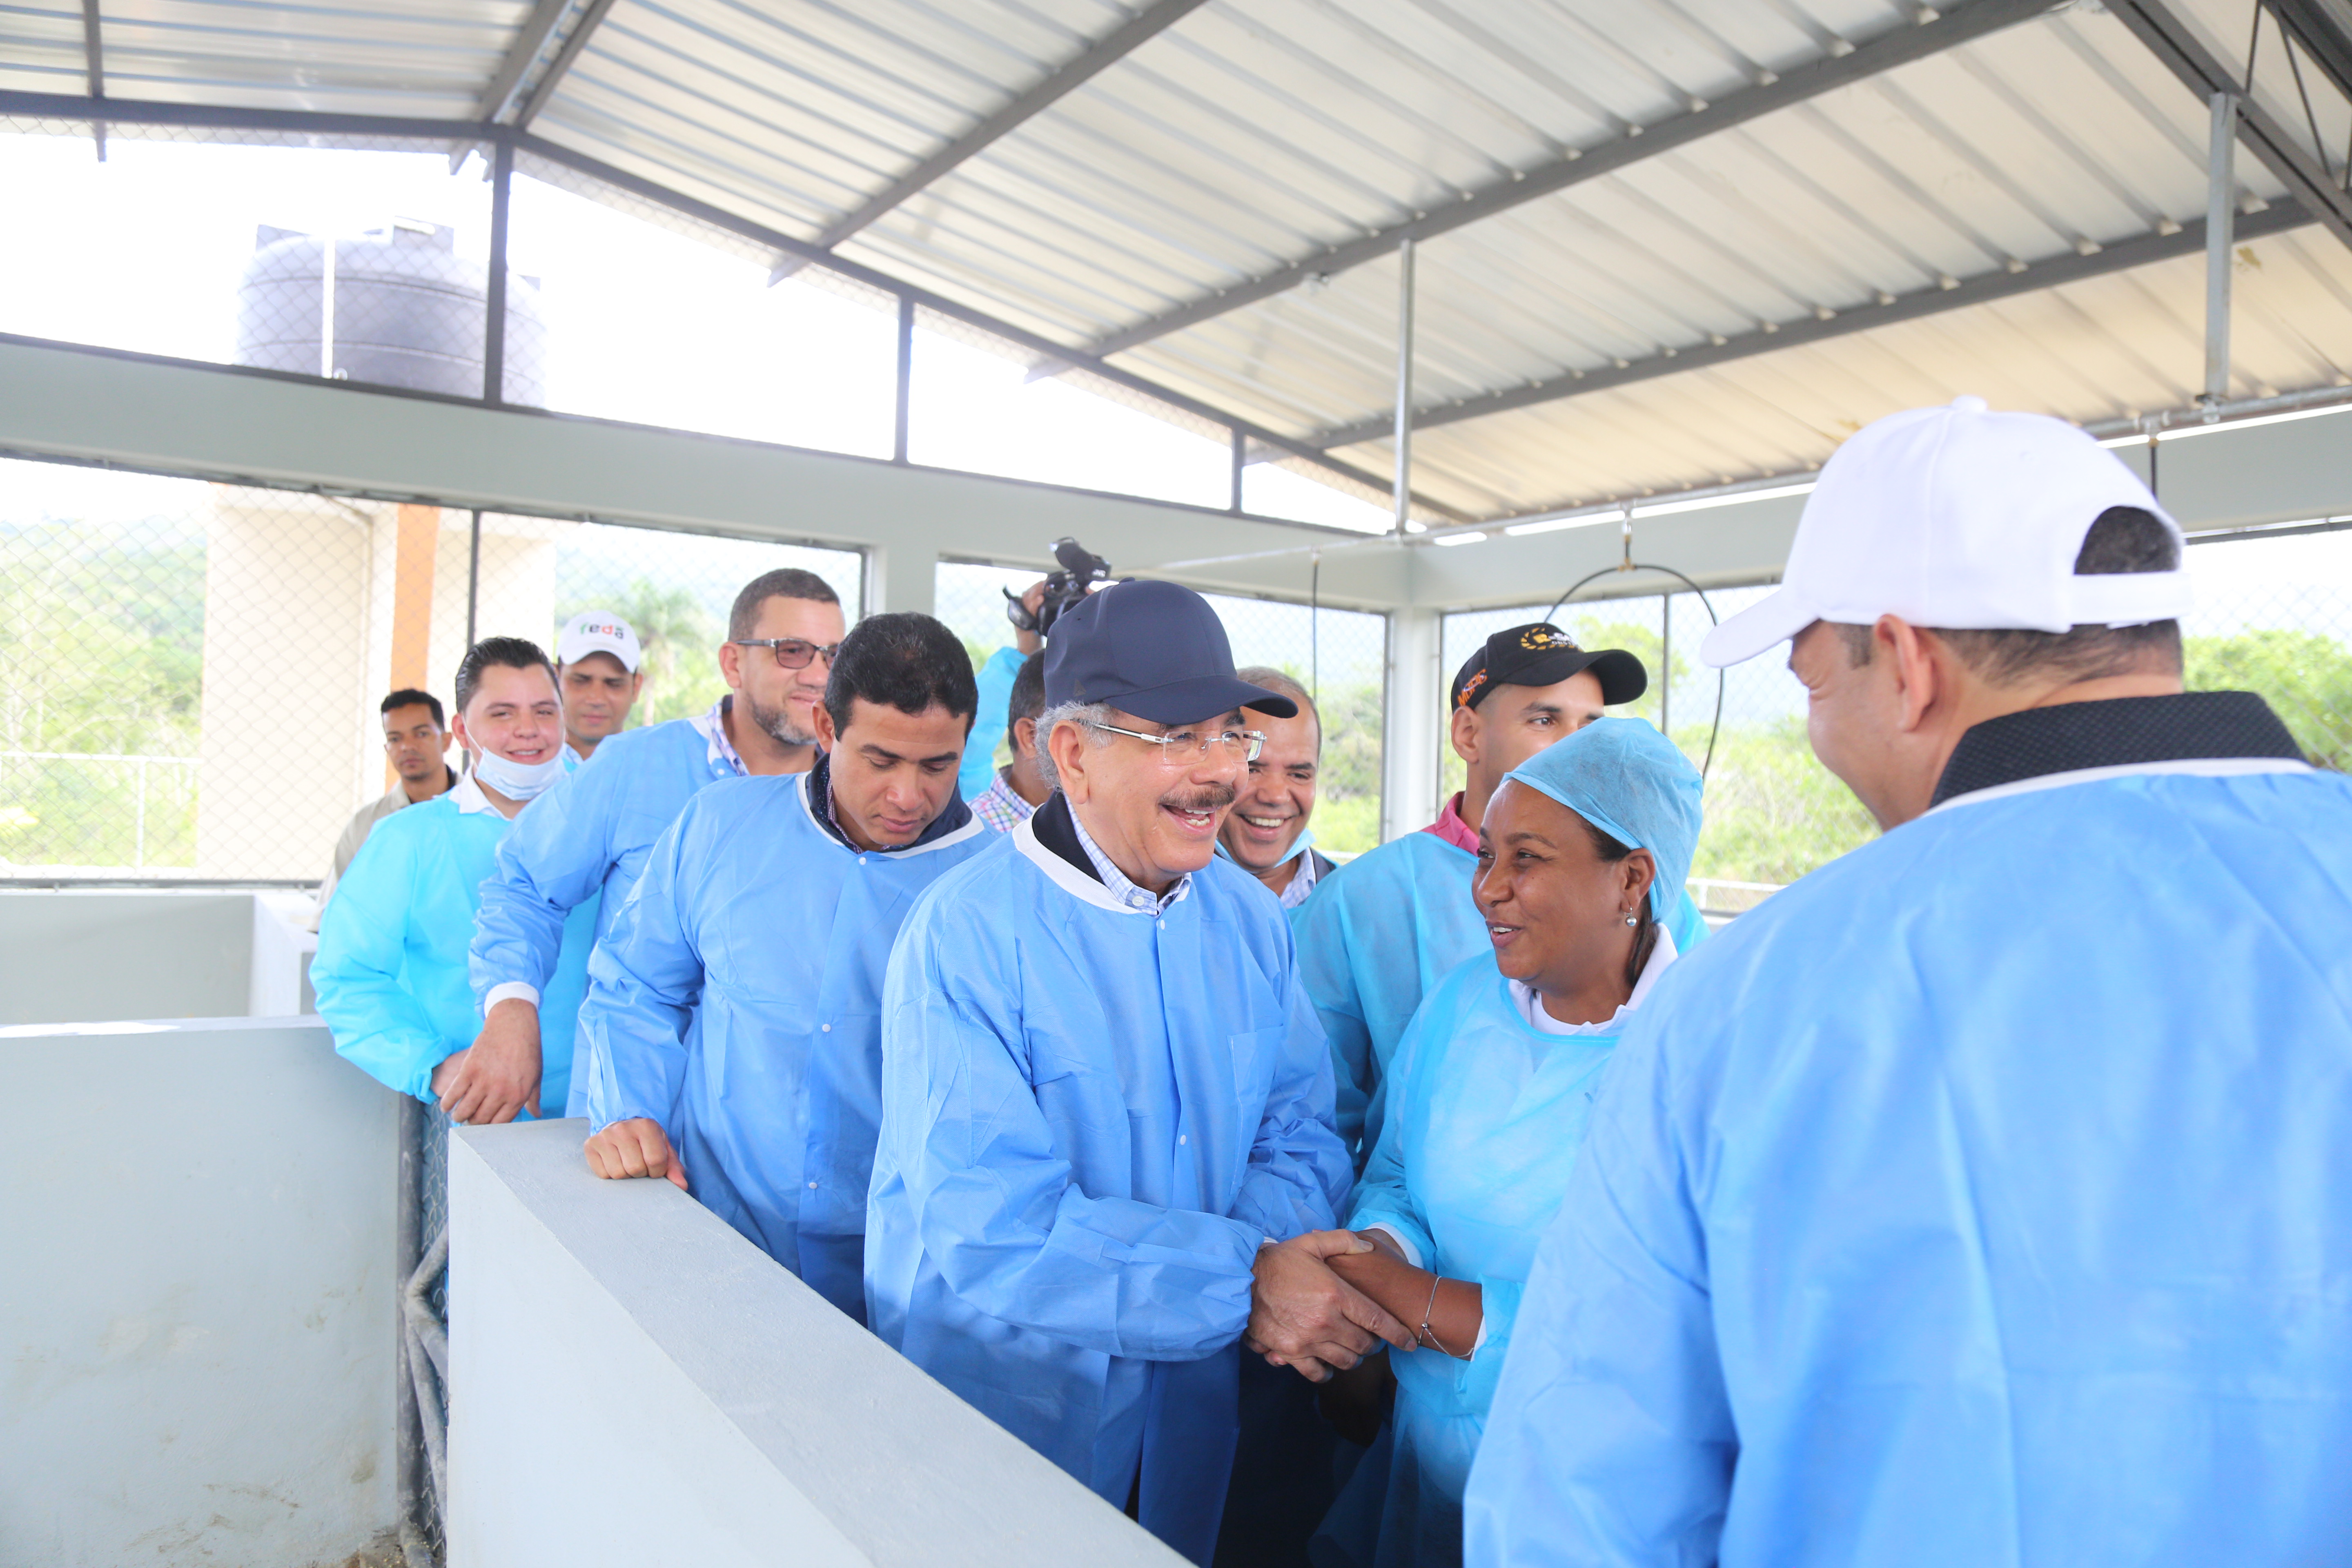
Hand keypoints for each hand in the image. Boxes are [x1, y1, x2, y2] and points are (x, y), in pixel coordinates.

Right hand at [439, 998, 541, 1124]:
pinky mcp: (469, 1070)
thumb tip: (536, 1114)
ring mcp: (483, 1081)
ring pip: (465, 1110)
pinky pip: (453, 1093)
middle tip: (469, 1121)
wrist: (513, 1026)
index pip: (499, 1123)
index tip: (483, 1128)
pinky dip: (447, 1103)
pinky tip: (446, 1106)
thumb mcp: (535, 1076)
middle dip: (473, 1123)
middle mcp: (500, 1092)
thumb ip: (533, 1098)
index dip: (489, 1128)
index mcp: (518, 1096)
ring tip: (458, 1116)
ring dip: (459, 1116)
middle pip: (480, 1119)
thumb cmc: (527, 1052)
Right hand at [583, 1117, 688, 1190]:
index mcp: (646, 1126)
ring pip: (618, 1173)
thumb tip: (681, 1186)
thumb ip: (674, 1167)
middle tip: (640, 1166)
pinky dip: (611, 1175)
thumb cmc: (645, 1141)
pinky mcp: (591, 1145)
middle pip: (635, 1168)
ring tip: (627, 1163)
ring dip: (626, 1175)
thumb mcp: (663, 1148)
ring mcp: (605, 1136)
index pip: (655, 1160)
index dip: (657, 1172)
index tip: (655, 1169)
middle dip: (641, 1174)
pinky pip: (603, 1174)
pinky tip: (615, 1163)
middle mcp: (623, 1128)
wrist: (621, 1126)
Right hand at [1015, 581, 1046, 654]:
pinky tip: (1041, 599)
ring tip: (1044, 586)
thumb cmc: (1036, 637)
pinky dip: (1035, 603)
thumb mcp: (1039, 621)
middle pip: (1027, 594)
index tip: (1046, 581)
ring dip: (1036, 591)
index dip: (1036, 586)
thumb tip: (1051, 602)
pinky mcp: (1024, 623)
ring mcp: (1021, 617)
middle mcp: (1020, 611)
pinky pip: (1029, 610)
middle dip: (1037, 586)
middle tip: (1047, 581)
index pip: (1029, 593)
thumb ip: (1041, 611)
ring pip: (1027, 600)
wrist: (1028, 651)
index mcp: (1024, 609)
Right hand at [1247, 1230, 1414, 1382]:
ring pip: (1346, 1361)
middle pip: (1364, 1344)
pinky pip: (1317, 1373)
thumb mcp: (1311, 1242)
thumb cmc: (1278, 1261)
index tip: (1409, 1342)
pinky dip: (1327, 1373)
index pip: (1377, 1321)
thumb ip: (1342, 1241)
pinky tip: (1329, 1366)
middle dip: (1374, 1344)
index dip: (1398, 1335)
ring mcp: (1308, 1340)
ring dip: (1354, 1357)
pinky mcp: (1291, 1353)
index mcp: (1336, 1294)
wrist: (1240, 1281)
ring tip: (1352, 1348)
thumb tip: (1367, 1247)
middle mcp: (1326, 1321)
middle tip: (1372, 1337)